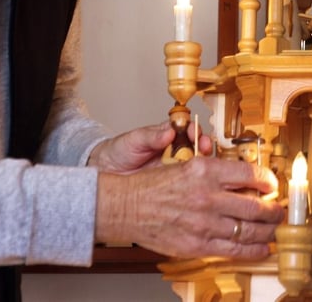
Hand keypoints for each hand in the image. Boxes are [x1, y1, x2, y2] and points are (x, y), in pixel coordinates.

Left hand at [88, 121, 211, 173]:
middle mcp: (174, 150)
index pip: (187, 128)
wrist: (106, 172)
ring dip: (202, 164)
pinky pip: (186, 181)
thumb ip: (152, 136)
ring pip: (195, 164)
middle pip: (197, 146)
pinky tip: (194, 182)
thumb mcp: (134, 140)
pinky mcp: (172, 183)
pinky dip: (193, 181)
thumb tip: (169, 132)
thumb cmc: (120, 151)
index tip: (194, 133)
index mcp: (167, 134)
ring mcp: (174, 167)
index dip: (194, 130)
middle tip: (204, 148)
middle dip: (204, 146)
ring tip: (202, 165)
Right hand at [96, 157, 284, 259]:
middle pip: (256, 205)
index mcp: (206, 171)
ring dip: (268, 230)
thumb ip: (217, 173)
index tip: (273, 184)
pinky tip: (262, 247)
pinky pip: (234, 249)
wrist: (127, 207)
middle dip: (274, 210)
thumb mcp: (188, 166)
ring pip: (249, 229)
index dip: (269, 181)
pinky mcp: (198, 244)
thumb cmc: (154, 186)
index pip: (251, 174)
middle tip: (280, 210)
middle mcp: (208, 196)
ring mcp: (204, 223)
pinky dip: (253, 249)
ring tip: (275, 228)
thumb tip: (246, 180)